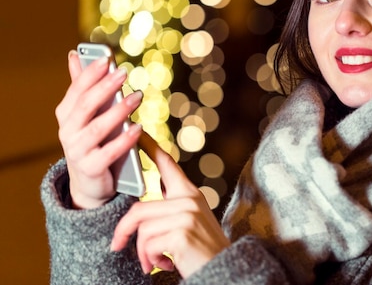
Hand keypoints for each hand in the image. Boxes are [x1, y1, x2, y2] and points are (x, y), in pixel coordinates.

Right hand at [55, 51, 143, 208]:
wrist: (89, 183)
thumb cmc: (92, 141)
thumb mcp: (86, 115)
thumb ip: (82, 87)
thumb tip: (74, 55)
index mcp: (66, 115)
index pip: (77, 90)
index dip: (90, 74)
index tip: (108, 59)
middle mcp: (68, 132)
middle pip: (86, 106)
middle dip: (104, 88)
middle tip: (124, 73)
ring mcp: (77, 151)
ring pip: (97, 128)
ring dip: (118, 111)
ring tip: (138, 97)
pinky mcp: (91, 169)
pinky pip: (109, 153)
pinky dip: (124, 140)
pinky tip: (138, 128)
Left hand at [110, 133, 230, 277]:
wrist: (222, 269)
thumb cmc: (200, 249)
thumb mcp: (187, 223)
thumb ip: (169, 209)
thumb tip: (139, 211)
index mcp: (189, 193)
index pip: (168, 164)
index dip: (151, 147)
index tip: (139, 133)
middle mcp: (189, 199)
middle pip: (138, 210)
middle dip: (124, 232)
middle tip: (117, 246)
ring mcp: (187, 215)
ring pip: (142, 230)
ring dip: (142, 252)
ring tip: (154, 261)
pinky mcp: (182, 233)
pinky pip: (149, 245)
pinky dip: (151, 260)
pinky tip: (165, 263)